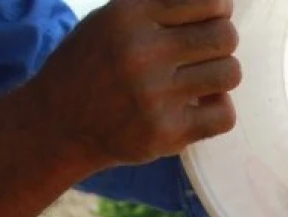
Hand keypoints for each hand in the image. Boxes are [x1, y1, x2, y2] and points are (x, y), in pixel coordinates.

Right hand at [27, 0, 241, 169]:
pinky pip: (225, 115)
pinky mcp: (166, 132)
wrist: (57, 124)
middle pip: (225, 36)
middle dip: (221, 43)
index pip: (209, 1)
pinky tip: (199, 107)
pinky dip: (218, 111)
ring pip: (230, 73)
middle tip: (204, 55)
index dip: (219, 10)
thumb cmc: (93, 65)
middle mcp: (142, 52)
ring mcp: (155, 95)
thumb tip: (221, 4)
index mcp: (129, 15)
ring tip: (202, 80)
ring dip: (221, 76)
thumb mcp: (112, 19)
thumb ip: (158, 6)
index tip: (210, 20)